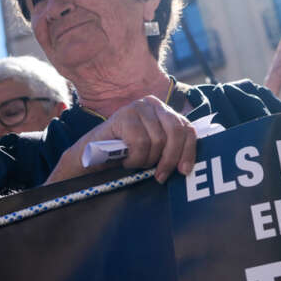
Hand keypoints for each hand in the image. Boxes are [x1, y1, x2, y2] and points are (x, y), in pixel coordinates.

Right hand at [51, 96, 196, 184]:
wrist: (90, 158)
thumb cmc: (125, 156)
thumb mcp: (154, 151)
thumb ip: (170, 149)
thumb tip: (189, 166)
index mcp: (166, 112)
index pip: (187, 129)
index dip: (188, 151)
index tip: (184, 171)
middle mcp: (155, 104)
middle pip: (175, 132)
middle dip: (169, 159)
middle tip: (159, 176)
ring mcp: (138, 107)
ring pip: (157, 141)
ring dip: (146, 160)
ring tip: (134, 162)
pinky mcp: (124, 115)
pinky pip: (140, 143)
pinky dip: (134, 158)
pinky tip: (125, 159)